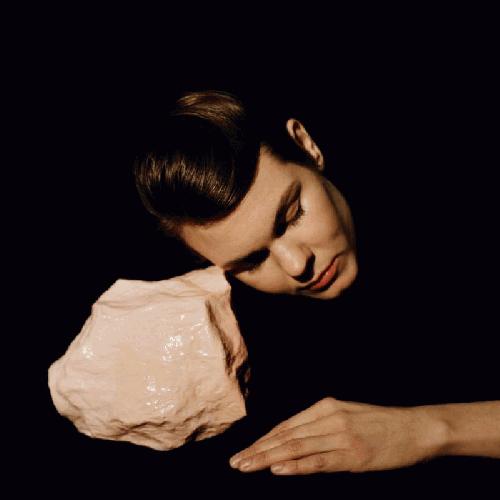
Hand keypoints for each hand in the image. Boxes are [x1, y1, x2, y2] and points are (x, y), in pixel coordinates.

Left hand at [229, 397, 446, 474]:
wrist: (416, 428)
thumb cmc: (381, 424)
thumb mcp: (347, 414)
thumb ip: (321, 424)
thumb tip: (294, 439)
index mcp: (325, 407)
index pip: (286, 425)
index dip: (264, 439)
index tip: (246, 450)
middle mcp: (328, 418)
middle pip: (286, 436)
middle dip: (258, 450)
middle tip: (236, 461)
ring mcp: (340, 436)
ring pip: (296, 448)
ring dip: (267, 458)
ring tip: (246, 466)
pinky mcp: (353, 455)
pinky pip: (319, 461)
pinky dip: (296, 465)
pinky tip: (278, 469)